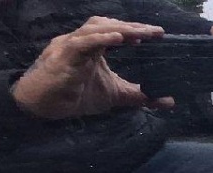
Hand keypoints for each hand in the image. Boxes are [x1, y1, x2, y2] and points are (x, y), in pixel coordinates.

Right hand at [11, 17, 172, 119]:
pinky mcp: (62, 56)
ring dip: (119, 30)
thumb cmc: (76, 95)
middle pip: (107, 25)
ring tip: (141, 34)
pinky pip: (82, 43)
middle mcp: (81, 41)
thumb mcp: (115, 95)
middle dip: (132, 27)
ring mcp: (70, 46)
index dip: (135, 30)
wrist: (44, 107)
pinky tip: (118, 39)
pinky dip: (100, 39)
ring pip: (95, 29)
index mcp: (93, 46)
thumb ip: (140, 96)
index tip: (157, 34)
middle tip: (155, 32)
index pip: (116, 31)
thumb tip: (168, 100)